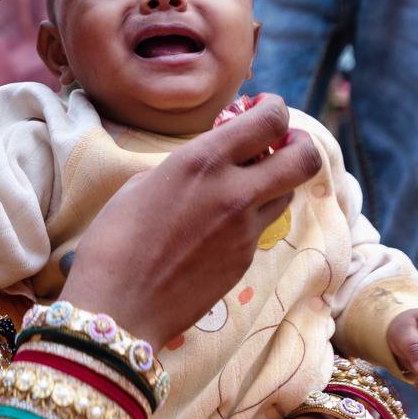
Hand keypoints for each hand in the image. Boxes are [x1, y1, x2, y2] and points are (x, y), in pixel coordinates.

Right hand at [61, 95, 322, 347]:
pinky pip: (259, 229)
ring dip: (274, 183)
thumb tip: (208, 166)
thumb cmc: (114, 241)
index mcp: (204, 161)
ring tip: (245, 185)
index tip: (263, 110)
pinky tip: (215, 228)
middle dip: (300, 144)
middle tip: (283, 144)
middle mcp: (234, 192)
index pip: (270, 120)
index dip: (274, 110)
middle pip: (304, 158)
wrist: (118, 308)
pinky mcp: (244, 261)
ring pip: (286, 195)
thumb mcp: (142, 184)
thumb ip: (186, 167)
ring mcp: (245, 231)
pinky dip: (248, 219)